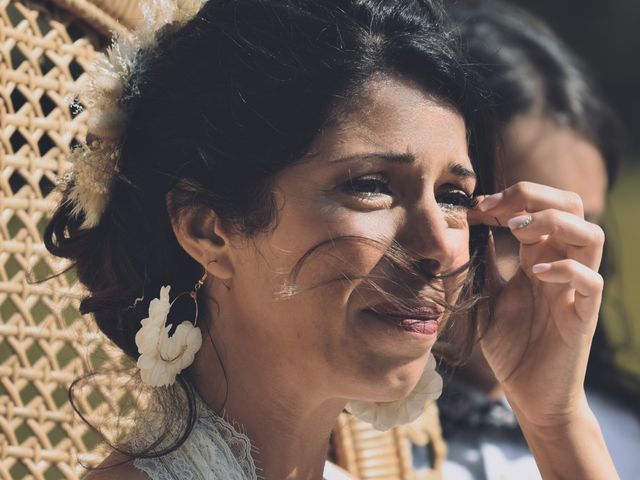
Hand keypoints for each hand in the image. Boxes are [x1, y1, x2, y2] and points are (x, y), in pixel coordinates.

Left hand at [468, 181, 604, 427]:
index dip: (510, 198)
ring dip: (554, 222)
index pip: (538, 207)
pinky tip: (537, 273)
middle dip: (534, 195)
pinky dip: (567, 269)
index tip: (475, 207)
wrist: (529, 394)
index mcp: (538, 258)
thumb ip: (488, 266)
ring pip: (591, 235)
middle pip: (570, 206)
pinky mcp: (583, 316)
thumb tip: (475, 231)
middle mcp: (561, 265)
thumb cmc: (511, 346)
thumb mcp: (489, 298)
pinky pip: (591, 282)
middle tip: (495, 209)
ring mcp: (575, 289)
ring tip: (518, 230)